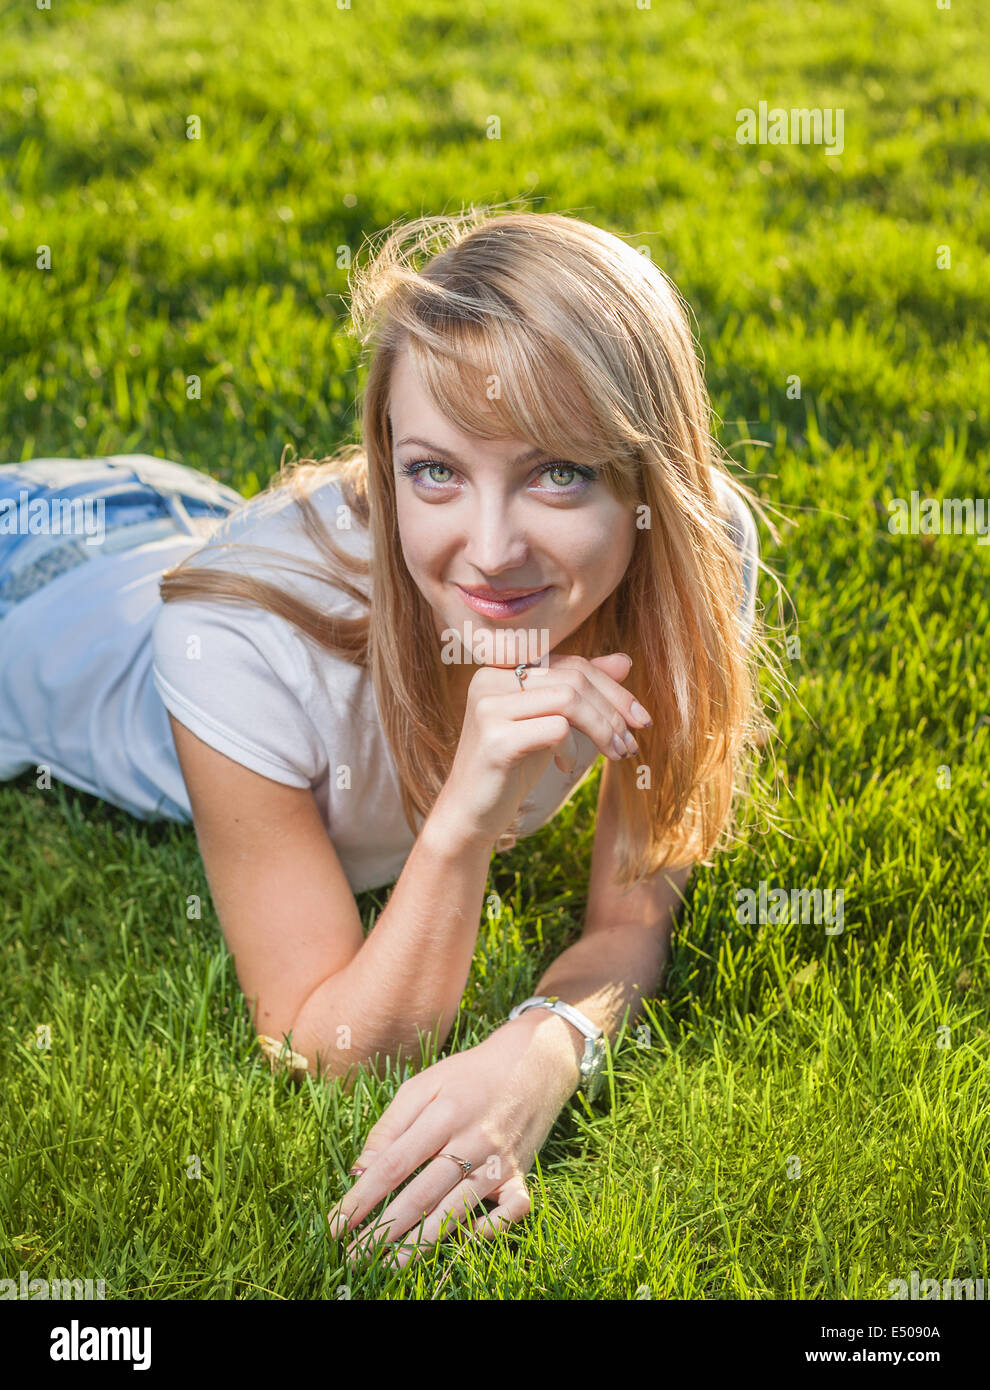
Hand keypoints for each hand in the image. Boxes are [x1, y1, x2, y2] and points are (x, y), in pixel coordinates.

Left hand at [326, 1021, 577, 1268]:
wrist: (532, 1061)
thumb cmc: (468, 1074)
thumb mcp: (424, 1084)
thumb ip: (391, 1125)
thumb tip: (360, 1169)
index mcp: (442, 1114)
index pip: (393, 1164)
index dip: (362, 1197)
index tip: (335, 1225)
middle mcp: (472, 1140)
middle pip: (421, 1194)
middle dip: (383, 1230)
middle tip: (353, 1258)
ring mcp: (499, 1162)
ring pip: (457, 1210)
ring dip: (422, 1243)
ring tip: (390, 1266)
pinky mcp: (522, 1175)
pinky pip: (512, 1211)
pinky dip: (492, 1229)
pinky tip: (466, 1239)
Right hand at [434, 650, 652, 846]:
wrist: (470, 813)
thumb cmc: (511, 767)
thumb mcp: (549, 722)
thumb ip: (580, 691)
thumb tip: (624, 661)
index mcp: (502, 669)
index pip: (572, 665)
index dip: (612, 689)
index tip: (640, 718)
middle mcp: (490, 679)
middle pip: (575, 679)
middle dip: (614, 711)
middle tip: (632, 742)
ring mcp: (489, 706)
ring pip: (569, 700)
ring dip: (603, 729)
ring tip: (615, 753)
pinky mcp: (496, 738)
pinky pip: (556, 730)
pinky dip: (572, 749)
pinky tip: (565, 766)